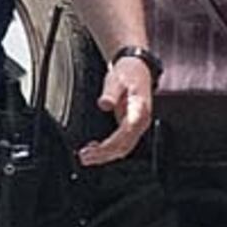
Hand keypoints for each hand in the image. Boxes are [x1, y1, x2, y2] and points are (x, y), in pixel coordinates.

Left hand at [82, 49, 157, 168]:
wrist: (138, 69)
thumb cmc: (129, 73)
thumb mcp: (117, 78)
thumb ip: (110, 92)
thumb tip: (104, 103)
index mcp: (139, 109)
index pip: (126, 132)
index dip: (110, 144)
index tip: (94, 149)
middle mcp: (141, 121)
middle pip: (124, 146)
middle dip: (104, 155)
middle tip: (85, 157)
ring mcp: (137, 125)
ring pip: (124, 148)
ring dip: (106, 155)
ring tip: (87, 157)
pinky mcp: (132, 127)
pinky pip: (122, 144)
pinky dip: (109, 151)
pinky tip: (96, 150)